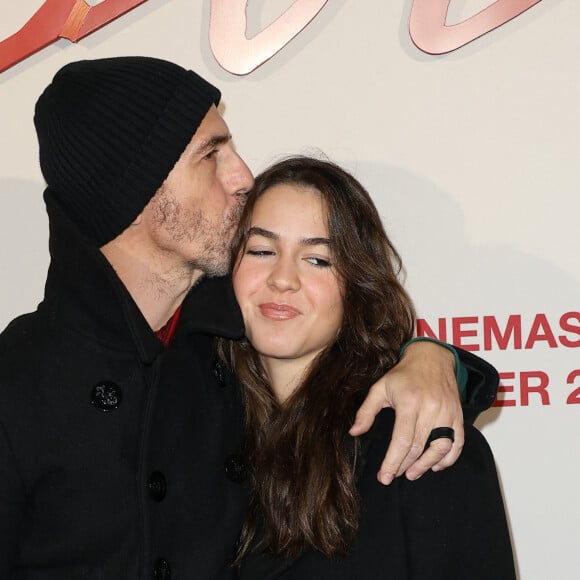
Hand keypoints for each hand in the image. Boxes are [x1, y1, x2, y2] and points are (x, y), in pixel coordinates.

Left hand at [349, 340, 463, 484]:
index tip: (384, 477)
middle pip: (419, 447)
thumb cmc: (403, 374)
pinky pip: (458, 442)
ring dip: (426, 465)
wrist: (432, 358)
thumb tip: (354, 432)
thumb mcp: (380, 388)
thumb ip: (366, 411)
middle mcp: (431, 409)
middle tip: (393, 476)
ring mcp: (447, 412)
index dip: (392, 462)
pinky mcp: (458, 415)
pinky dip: (448, 458)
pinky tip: (435, 465)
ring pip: (440, 448)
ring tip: (412, 474)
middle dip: (405, 466)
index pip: (402, 440)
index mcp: (409, 402)